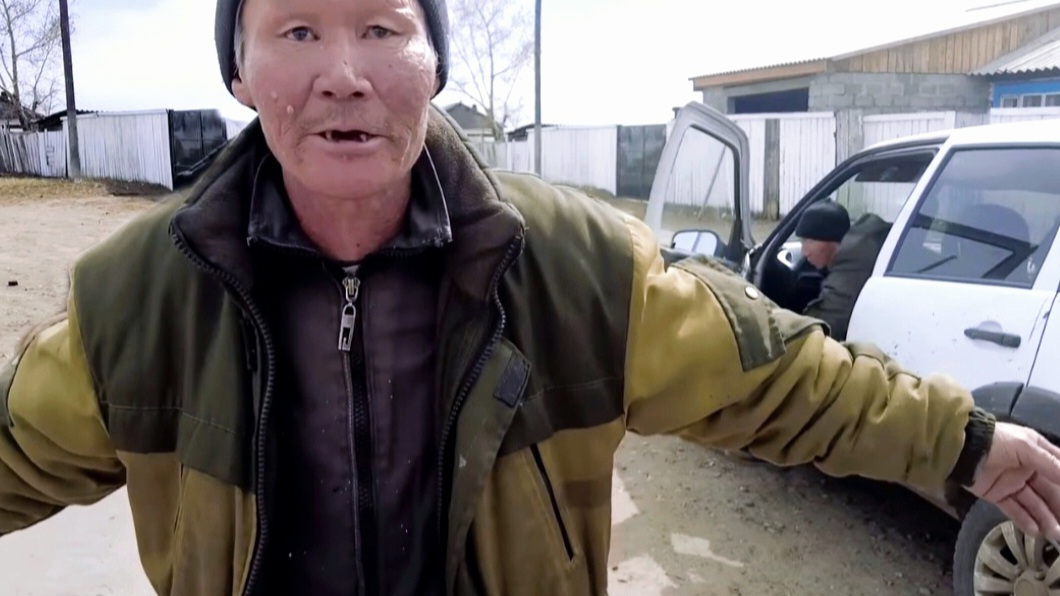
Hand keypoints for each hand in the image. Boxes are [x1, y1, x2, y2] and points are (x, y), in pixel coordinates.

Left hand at [969, 422, 1059, 539]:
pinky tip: (1035, 531)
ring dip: (1046, 518)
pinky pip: (1015, 509)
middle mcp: (1028, 469)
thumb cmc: (996, 442)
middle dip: (1058, 507)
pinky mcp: (998, 494)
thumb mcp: (1025, 447)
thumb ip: (1049, 463)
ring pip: (1034, 503)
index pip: (1059, 470)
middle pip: (1049, 491)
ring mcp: (1012, 483)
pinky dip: (1025, 520)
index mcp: (1036, 453)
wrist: (961, 448)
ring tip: (1055, 534)